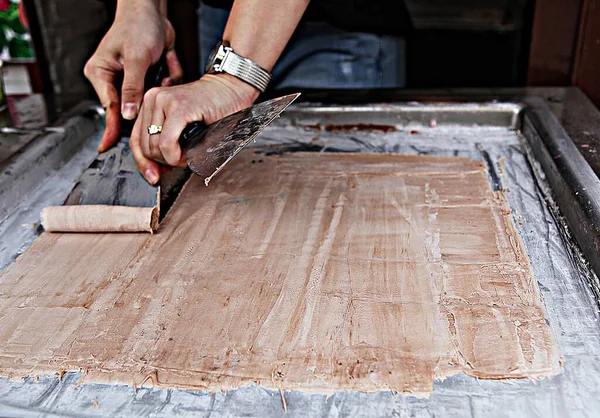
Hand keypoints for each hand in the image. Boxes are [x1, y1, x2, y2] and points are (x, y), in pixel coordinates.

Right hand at [84, 2, 182, 152]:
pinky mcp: (147, 77)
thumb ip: (132, 87)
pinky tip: (167, 62)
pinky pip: (160, 88)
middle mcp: (114, 79)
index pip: (110, 108)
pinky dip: (168, 77)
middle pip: (130, 108)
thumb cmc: (137, 26)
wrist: (153, 9)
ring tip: (161, 67)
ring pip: (149, 99)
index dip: (113, 129)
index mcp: (100, 74)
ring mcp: (131, 80)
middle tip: (152, 113)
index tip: (109, 147)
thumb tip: (128, 114)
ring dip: (160, 85)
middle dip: (146, 107)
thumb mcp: (136, 58)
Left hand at [130, 73, 259, 183]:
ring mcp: (163, 101)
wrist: (231, 91)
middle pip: (145, 147)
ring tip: (187, 155)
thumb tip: (152, 170)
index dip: (144, 163)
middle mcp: (152, 99)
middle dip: (163, 162)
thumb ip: (163, 144)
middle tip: (182, 160)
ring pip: (154, 147)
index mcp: (150, 104)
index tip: (154, 176)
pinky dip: (175, 155)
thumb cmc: (212, 111)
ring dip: (172, 159)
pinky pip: (166, 143)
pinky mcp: (178, 107)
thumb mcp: (181, 128)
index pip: (135, 140)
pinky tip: (187, 154)